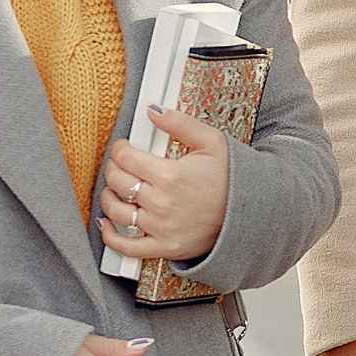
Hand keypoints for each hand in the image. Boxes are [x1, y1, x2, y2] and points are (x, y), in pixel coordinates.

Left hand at [98, 107, 230, 263]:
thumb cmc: (231, 178)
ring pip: (116, 212)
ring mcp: (162, 228)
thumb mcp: (212, 142)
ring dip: (108, 197)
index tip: (122, 147)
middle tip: (119, 165)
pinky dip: (110, 236)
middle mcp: (162, 203)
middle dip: (113, 169)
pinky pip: (127, 247)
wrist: (249, 215)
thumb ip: (180, 123)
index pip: (126, 158)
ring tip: (114, 189)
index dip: (119, 148)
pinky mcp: (164, 247)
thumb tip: (152, 109)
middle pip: (118, 182)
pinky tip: (107, 223)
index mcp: (171, 175)